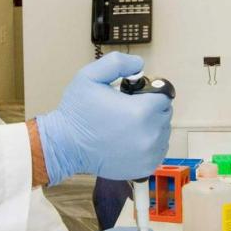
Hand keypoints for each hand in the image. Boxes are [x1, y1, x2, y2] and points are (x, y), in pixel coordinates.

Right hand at [36, 52, 172, 185]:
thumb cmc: (77, 112)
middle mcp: (150, 134)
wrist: (66, 146)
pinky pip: (158, 150)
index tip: (134, 96)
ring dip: (151, 126)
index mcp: (141, 111)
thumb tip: (140, 65)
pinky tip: (130, 140)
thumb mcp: (90, 75)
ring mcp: (149, 154)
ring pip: (163, 132)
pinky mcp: (146, 167)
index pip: (164, 96)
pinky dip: (149, 144)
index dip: (150, 92)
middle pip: (165, 114)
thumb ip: (118, 63)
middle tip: (127, 110)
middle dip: (151, 109)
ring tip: (127, 126)